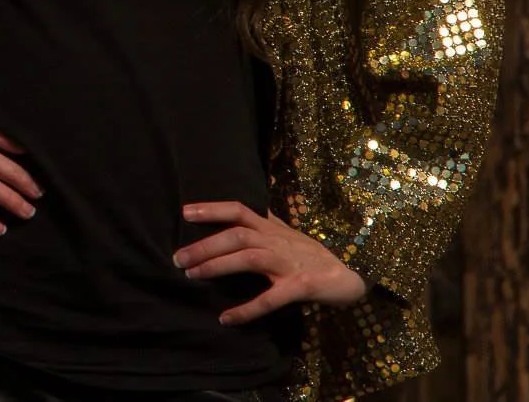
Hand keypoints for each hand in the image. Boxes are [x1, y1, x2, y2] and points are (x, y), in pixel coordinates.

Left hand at [171, 201, 368, 323]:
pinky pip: (271, 298)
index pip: (239, 210)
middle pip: (236, 235)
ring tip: (192, 275)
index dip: (212, 208)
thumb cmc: (314, 256)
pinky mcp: (301, 286)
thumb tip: (243, 209)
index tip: (184, 212)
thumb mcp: (288, 234)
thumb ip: (266, 222)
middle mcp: (278, 241)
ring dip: (217, 266)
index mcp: (272, 229)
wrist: (350, 277)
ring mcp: (289, 263)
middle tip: (178, 258)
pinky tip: (227, 318)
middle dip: (204, 245)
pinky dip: (247, 309)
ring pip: (248, 257)